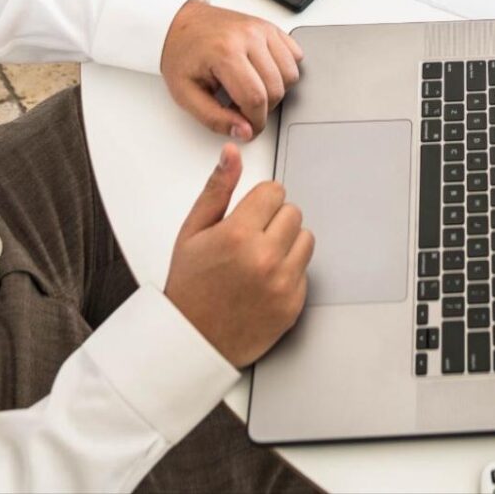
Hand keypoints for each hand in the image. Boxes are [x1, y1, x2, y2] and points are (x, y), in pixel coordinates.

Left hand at [161, 0, 303, 138]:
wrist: (182, 23)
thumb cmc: (181, 54)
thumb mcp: (185, 94)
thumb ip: (214, 118)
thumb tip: (245, 132)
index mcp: (224, 53)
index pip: (255, 98)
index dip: (255, 122)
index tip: (248, 128)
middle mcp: (248, 37)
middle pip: (276, 88)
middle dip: (264, 109)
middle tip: (243, 108)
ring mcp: (262, 30)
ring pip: (290, 73)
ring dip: (277, 90)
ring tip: (252, 90)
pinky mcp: (270, 28)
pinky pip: (295, 55)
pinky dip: (285, 70)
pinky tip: (264, 74)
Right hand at [164, 146, 312, 367]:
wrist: (191, 341)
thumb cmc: (189, 287)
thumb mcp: (192, 232)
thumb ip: (217, 189)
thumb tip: (232, 154)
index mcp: (238, 235)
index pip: (275, 191)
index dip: (260, 202)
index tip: (248, 215)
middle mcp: (264, 258)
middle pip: (293, 212)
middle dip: (274, 221)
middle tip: (249, 240)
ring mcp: (282, 284)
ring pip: (306, 239)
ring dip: (287, 244)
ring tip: (258, 260)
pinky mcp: (293, 305)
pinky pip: (305, 271)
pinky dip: (289, 273)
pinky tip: (264, 282)